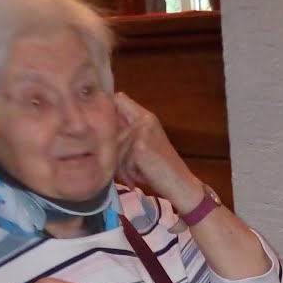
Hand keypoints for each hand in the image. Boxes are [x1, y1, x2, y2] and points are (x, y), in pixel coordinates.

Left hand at [112, 93, 203, 214]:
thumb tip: (102, 127)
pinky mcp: (139, 147)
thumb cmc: (162, 168)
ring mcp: (141, 132)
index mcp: (146, 115)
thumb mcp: (145, 142)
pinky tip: (140, 177)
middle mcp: (143, 119)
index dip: (109, 113)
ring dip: (122, 167)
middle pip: (110, 131)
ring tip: (137, 174)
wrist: (180, 183)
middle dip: (115, 152)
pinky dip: (129, 174)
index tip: (107, 131)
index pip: (119, 99)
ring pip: (114, 149)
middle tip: (128, 167)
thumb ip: (128, 130)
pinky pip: (121, 161)